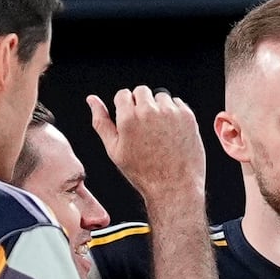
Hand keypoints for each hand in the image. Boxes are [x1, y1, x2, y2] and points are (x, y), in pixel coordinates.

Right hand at [95, 87, 203, 211]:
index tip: (131, 121)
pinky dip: (175, 114)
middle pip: (141, 91)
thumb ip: (101, 122)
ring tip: (159, 131)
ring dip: (159, 108)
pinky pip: (178, 103)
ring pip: (160, 96)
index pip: (123, 94)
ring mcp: (170, 113)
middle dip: (141, 104)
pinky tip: (171, 132)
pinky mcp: (187, 116)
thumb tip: (92, 100)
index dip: (125, 107)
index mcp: (128, 118)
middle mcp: (149, 112)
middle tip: (145, 127)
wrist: (175, 187)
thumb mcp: (114, 150)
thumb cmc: (143, 172)